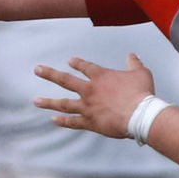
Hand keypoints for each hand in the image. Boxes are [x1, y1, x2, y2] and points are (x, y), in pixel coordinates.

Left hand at [33, 53, 157, 137]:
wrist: (140, 115)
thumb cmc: (142, 93)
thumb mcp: (141, 73)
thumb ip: (134, 63)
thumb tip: (132, 55)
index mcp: (101, 77)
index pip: (85, 67)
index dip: (77, 63)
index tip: (70, 61)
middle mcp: (90, 90)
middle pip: (65, 80)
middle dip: (50, 74)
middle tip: (37, 70)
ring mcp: (87, 106)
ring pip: (64, 103)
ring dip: (49, 101)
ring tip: (36, 101)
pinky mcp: (90, 122)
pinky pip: (73, 122)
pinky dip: (63, 121)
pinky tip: (53, 119)